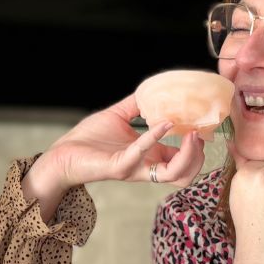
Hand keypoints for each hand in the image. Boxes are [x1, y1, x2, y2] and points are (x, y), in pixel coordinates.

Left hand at [24, 96, 206, 215]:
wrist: (63, 153)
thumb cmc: (88, 139)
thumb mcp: (119, 117)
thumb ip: (137, 105)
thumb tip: (153, 88)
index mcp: (149, 157)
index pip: (183, 162)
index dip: (196, 149)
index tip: (200, 128)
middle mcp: (146, 166)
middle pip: (185, 175)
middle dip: (198, 157)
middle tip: (199, 135)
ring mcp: (134, 168)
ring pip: (173, 175)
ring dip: (188, 155)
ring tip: (192, 134)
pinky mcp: (120, 166)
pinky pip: (142, 153)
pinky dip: (155, 137)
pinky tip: (163, 123)